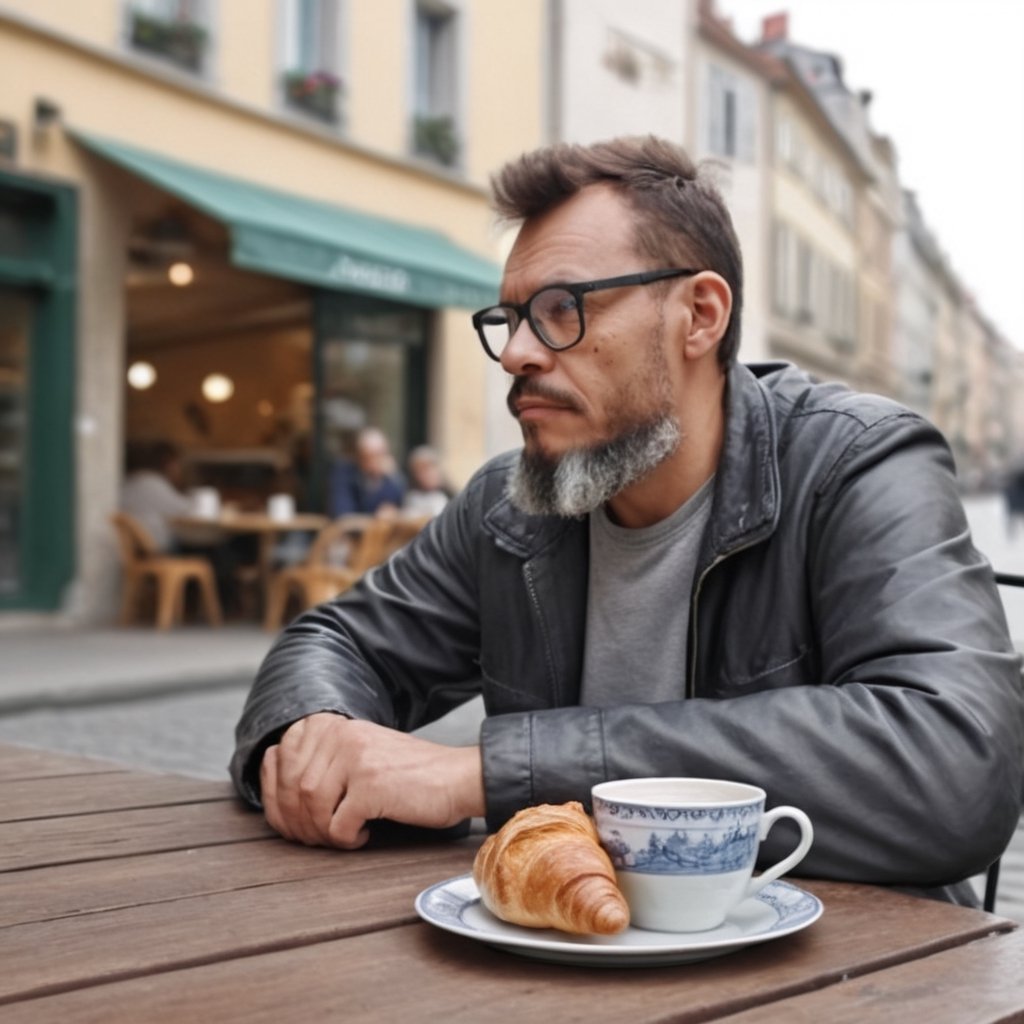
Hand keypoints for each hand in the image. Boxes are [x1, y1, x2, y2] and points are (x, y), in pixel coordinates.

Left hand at [260, 712, 483, 849]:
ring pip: (309, 807)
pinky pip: (337, 825)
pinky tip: (362, 835)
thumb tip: (268, 785)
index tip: (295, 818)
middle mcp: (342, 734)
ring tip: (342, 836)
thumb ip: (317, 761)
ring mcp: (356, 758)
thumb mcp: (357, 754)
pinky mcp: (372, 785)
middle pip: (291, 788)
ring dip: (321, 833)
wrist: (457, 778)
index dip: (276, 796)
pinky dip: (345, 840)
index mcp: (333, 725)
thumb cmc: (406, 775)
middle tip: (320, 837)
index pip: (278, 759)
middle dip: (298, 823)